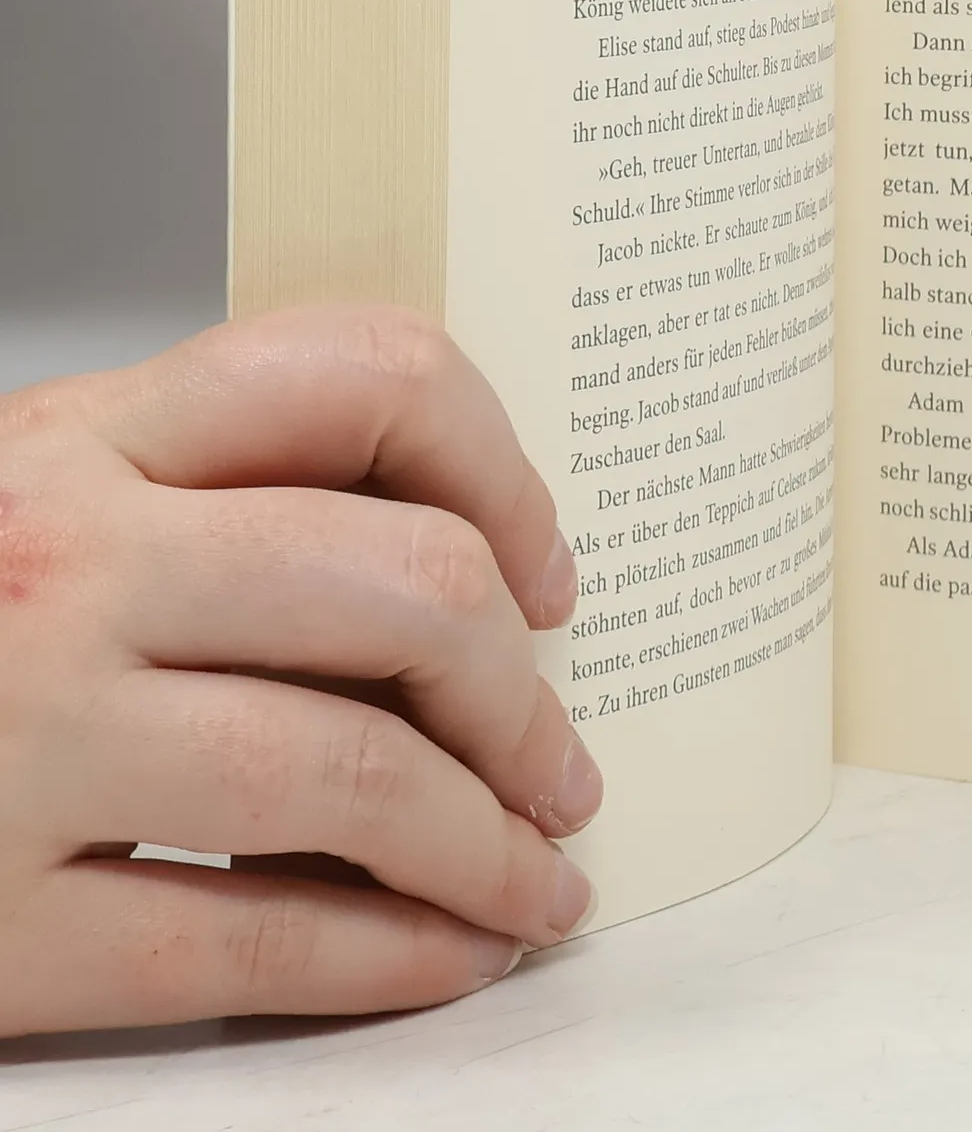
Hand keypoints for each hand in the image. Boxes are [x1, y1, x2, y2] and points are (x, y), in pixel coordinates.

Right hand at [0, 307, 600, 1036]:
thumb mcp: (53, 502)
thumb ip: (226, 501)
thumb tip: (463, 583)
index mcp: (93, 439)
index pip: (370, 376)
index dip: (503, 475)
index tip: (546, 573)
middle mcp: (64, 564)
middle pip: (404, 587)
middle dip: (519, 697)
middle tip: (555, 762)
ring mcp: (23, 736)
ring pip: (348, 772)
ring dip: (483, 843)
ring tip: (533, 877)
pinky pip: (243, 938)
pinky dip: (386, 958)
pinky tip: (448, 955)